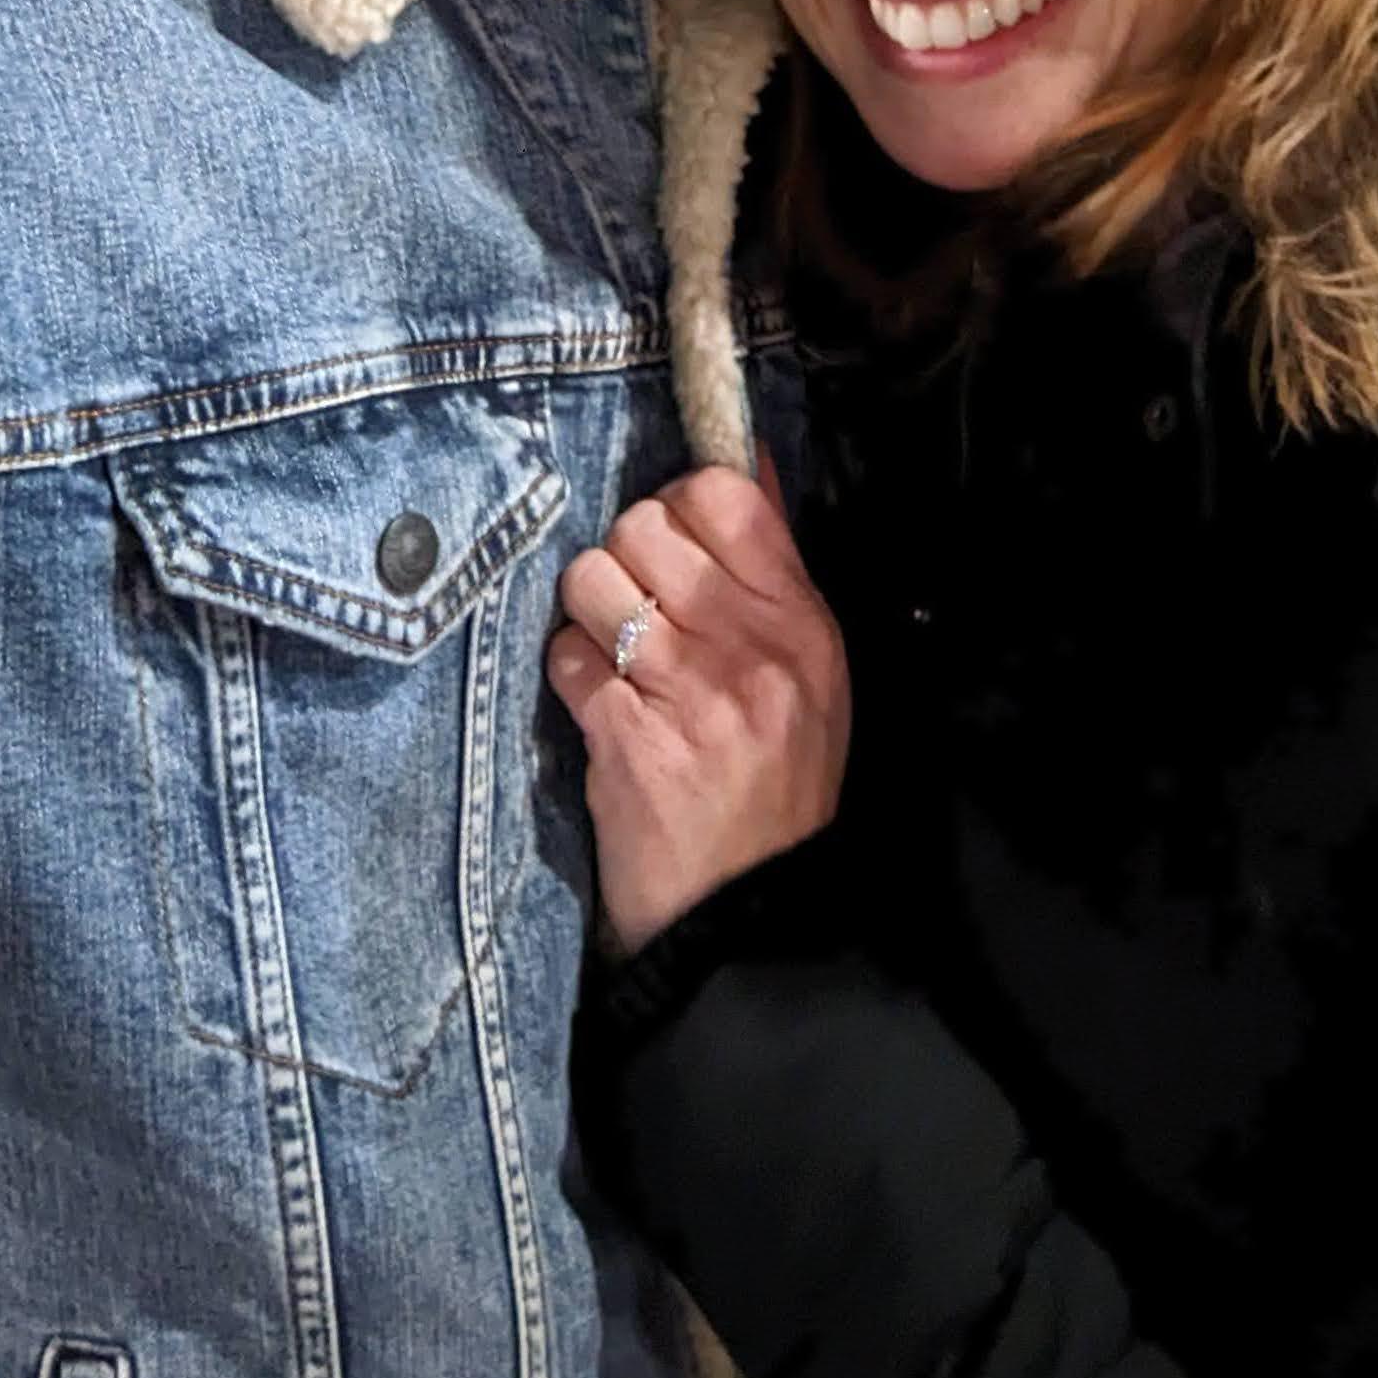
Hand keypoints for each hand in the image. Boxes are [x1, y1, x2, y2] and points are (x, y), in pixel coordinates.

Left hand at [546, 461, 851, 957]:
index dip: (679, 501)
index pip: (724, 494)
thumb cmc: (776, 785)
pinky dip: (572, 676)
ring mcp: (687, 691)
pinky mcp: (628, 740)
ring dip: (589, 612)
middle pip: (643, 526)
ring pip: (593, 581)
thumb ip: (771, 571)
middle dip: (624, 557)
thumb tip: (744, 465)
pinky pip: (567, 657)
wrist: (749, 911)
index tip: (674, 541)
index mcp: (799, 620)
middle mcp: (749, 646)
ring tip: (616, 654)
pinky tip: (600, 706)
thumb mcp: (810, 673)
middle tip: (638, 604)